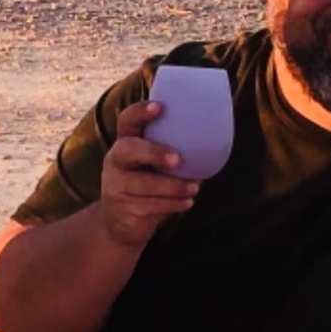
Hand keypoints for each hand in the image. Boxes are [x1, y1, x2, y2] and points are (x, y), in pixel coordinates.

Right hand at [90, 100, 199, 254]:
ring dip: (173, 186)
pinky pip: (149, 205)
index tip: (160, 107)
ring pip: (143, 184)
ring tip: (194, 188)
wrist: (120, 225)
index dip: (140, 112)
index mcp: (126, 143)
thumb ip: (174, 152)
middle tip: (178, 159)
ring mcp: (115, 185)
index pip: (127, 120)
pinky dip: (172, 204)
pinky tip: (186, 203)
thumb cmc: (147, 186)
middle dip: (153, 152)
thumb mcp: (154, 166)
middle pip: (127, 149)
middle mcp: (115, 161)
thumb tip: (215, 140)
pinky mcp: (122, 208)